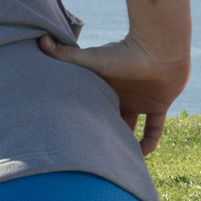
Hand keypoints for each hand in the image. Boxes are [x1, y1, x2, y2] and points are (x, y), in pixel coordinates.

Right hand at [39, 33, 187, 153]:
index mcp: (104, 85)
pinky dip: (149, 142)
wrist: (159, 49)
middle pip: (110, 120)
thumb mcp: (90, 58)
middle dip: (103, 136)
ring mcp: (140, 100)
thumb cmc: (124, 53)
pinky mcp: (159, 105)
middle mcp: (121, 94)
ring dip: (126, 143)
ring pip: (131, 128)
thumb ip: (65, 54)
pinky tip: (141, 154)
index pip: (93, 106)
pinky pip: (154, 129)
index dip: (86, 122)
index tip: (77, 138)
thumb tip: (40, 40)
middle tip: (95, 155)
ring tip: (117, 160)